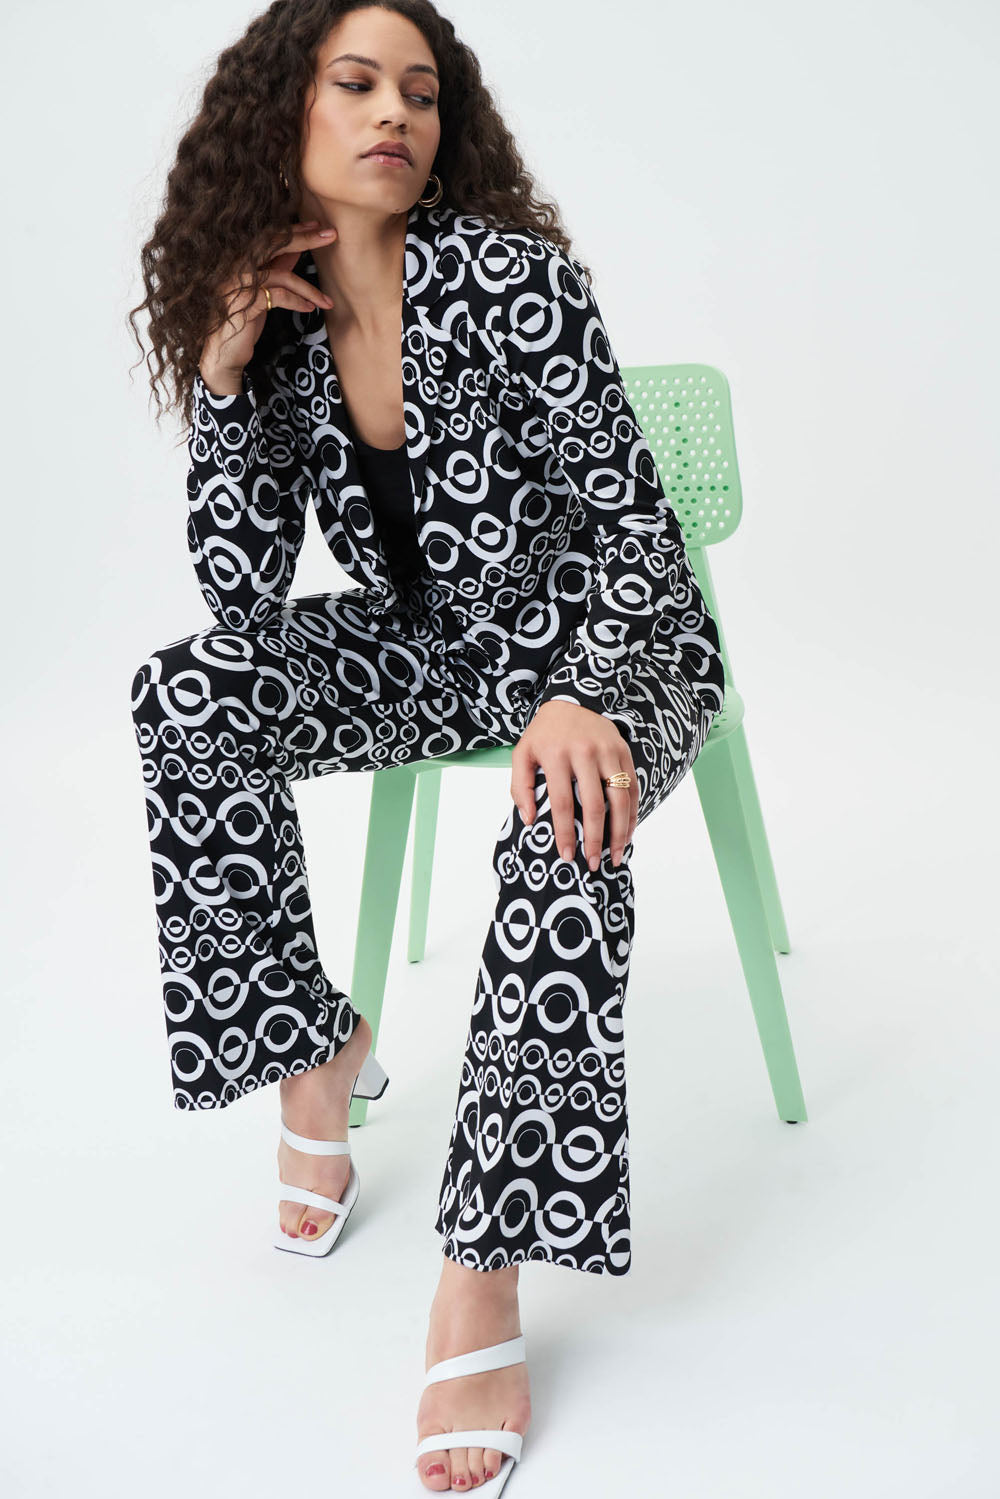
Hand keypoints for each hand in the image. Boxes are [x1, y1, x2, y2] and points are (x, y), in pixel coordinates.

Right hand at [198, 219, 339, 389]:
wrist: (223, 355)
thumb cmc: (243, 321)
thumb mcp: (262, 291)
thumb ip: (274, 269)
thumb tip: (297, 249)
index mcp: (238, 260)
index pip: (268, 237)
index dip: (293, 230)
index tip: (317, 225)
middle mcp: (234, 266)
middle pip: (274, 244)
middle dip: (305, 238)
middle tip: (331, 234)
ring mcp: (237, 282)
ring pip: (281, 275)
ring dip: (309, 288)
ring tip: (326, 301)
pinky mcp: (244, 302)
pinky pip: (278, 296)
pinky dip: (297, 302)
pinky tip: (309, 308)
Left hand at [511, 700, 638, 869]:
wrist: (572, 700)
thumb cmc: (544, 733)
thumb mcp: (522, 753)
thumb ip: (520, 786)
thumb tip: (529, 819)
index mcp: (556, 755)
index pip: (562, 803)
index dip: (565, 833)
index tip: (567, 856)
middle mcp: (585, 753)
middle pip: (595, 805)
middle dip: (595, 839)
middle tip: (594, 863)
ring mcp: (608, 752)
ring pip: (620, 799)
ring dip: (620, 831)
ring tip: (616, 855)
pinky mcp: (624, 752)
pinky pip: (632, 787)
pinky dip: (633, 813)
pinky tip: (627, 832)